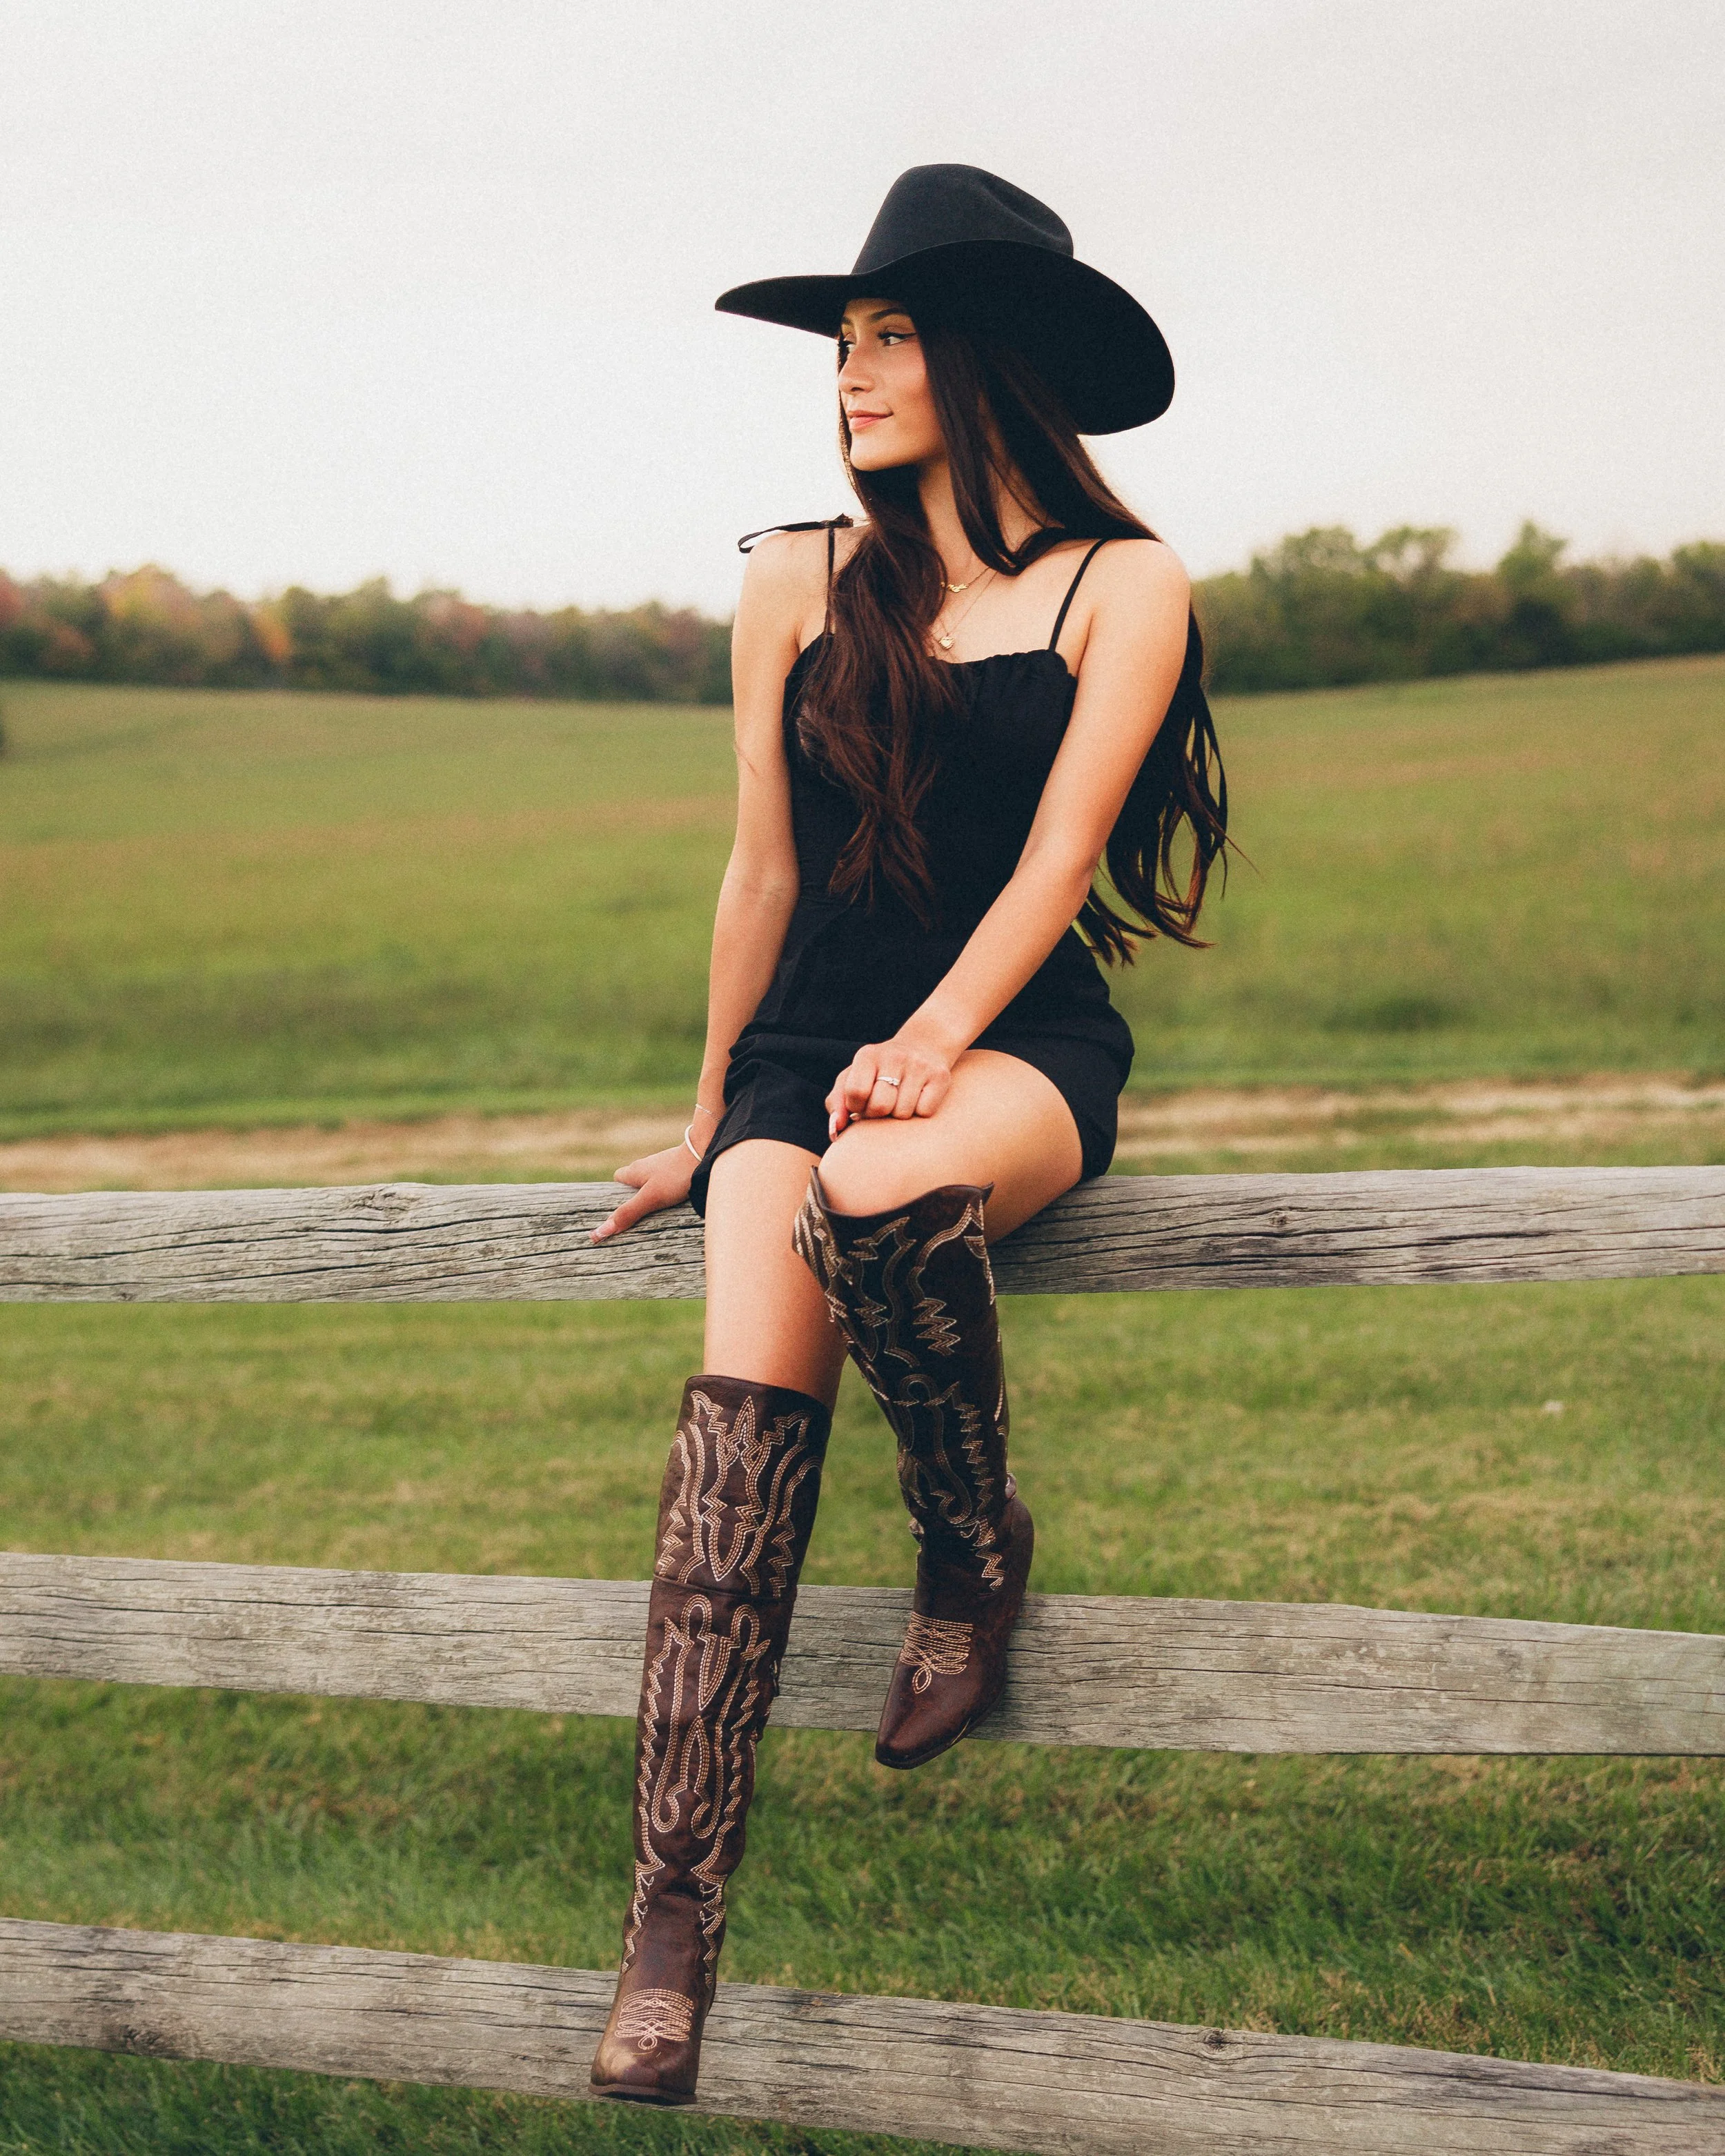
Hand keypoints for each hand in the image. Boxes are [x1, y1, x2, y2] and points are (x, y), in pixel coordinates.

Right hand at [591, 1105, 716, 1241]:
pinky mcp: (677, 1166)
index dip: (617, 1194)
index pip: (618, 1179)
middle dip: (635, 1195)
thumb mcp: (650, 1199)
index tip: (621, 1209)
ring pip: (651, 1180)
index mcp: (634, 1171)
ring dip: (652, 1192)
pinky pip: (667, 1179)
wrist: (705, 1153)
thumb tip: (600, 1231)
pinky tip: (676, 1197)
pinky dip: (667, 1188)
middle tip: (641, 1213)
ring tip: (659, 1208)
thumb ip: (627, 1213)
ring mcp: (663, 1164)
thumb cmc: (676, 1176)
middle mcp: (646, 1164)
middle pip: (634, 1181)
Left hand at [826, 1031, 956, 1138]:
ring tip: (900, 1098)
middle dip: (878, 1113)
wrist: (922, 1045)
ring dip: (899, 1114)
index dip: (856, 1106)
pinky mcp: (940, 1076)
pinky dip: (919, 1112)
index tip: (861, 1103)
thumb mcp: (853, 1077)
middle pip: (880, 1106)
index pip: (856, 1092)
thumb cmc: (879, 1070)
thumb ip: (837, 1102)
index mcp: (868, 1055)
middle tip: (882, 1104)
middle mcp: (894, 1056)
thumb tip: (836, 1128)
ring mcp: (919, 1066)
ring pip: (903, 1113)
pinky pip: (925, 1112)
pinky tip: (918, 1097)